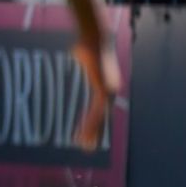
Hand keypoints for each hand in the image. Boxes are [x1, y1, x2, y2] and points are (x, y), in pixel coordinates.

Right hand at [71, 30, 121, 150]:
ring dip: (91, 133)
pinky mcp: (105, 90)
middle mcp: (109, 92)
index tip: (83, 136)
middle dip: (94, 134)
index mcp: (104, 87)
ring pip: (99, 118)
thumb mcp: (82, 57)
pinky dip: (91, 124)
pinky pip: (97, 111)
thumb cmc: (87, 45)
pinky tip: (86, 134)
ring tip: (84, 146)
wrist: (96, 38)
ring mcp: (108, 92)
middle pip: (101, 118)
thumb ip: (81, 59)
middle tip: (86, 149)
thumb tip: (76, 50)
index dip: (91, 124)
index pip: (97, 110)